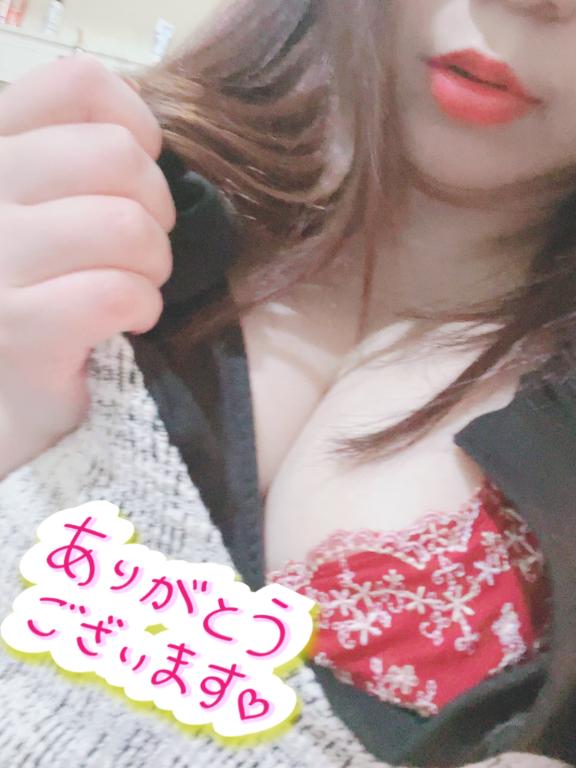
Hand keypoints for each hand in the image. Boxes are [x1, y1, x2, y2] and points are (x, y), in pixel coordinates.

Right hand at [0, 55, 175, 477]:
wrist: (13, 395)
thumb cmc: (47, 289)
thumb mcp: (52, 205)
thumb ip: (81, 155)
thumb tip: (143, 132)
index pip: (77, 84)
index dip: (136, 126)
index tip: (138, 177)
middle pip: (116, 156)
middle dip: (157, 210)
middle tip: (145, 249)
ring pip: (124, 225)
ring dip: (154, 264)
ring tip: (139, 285)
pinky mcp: (14, 329)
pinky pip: (116, 291)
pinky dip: (143, 307)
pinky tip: (130, 319)